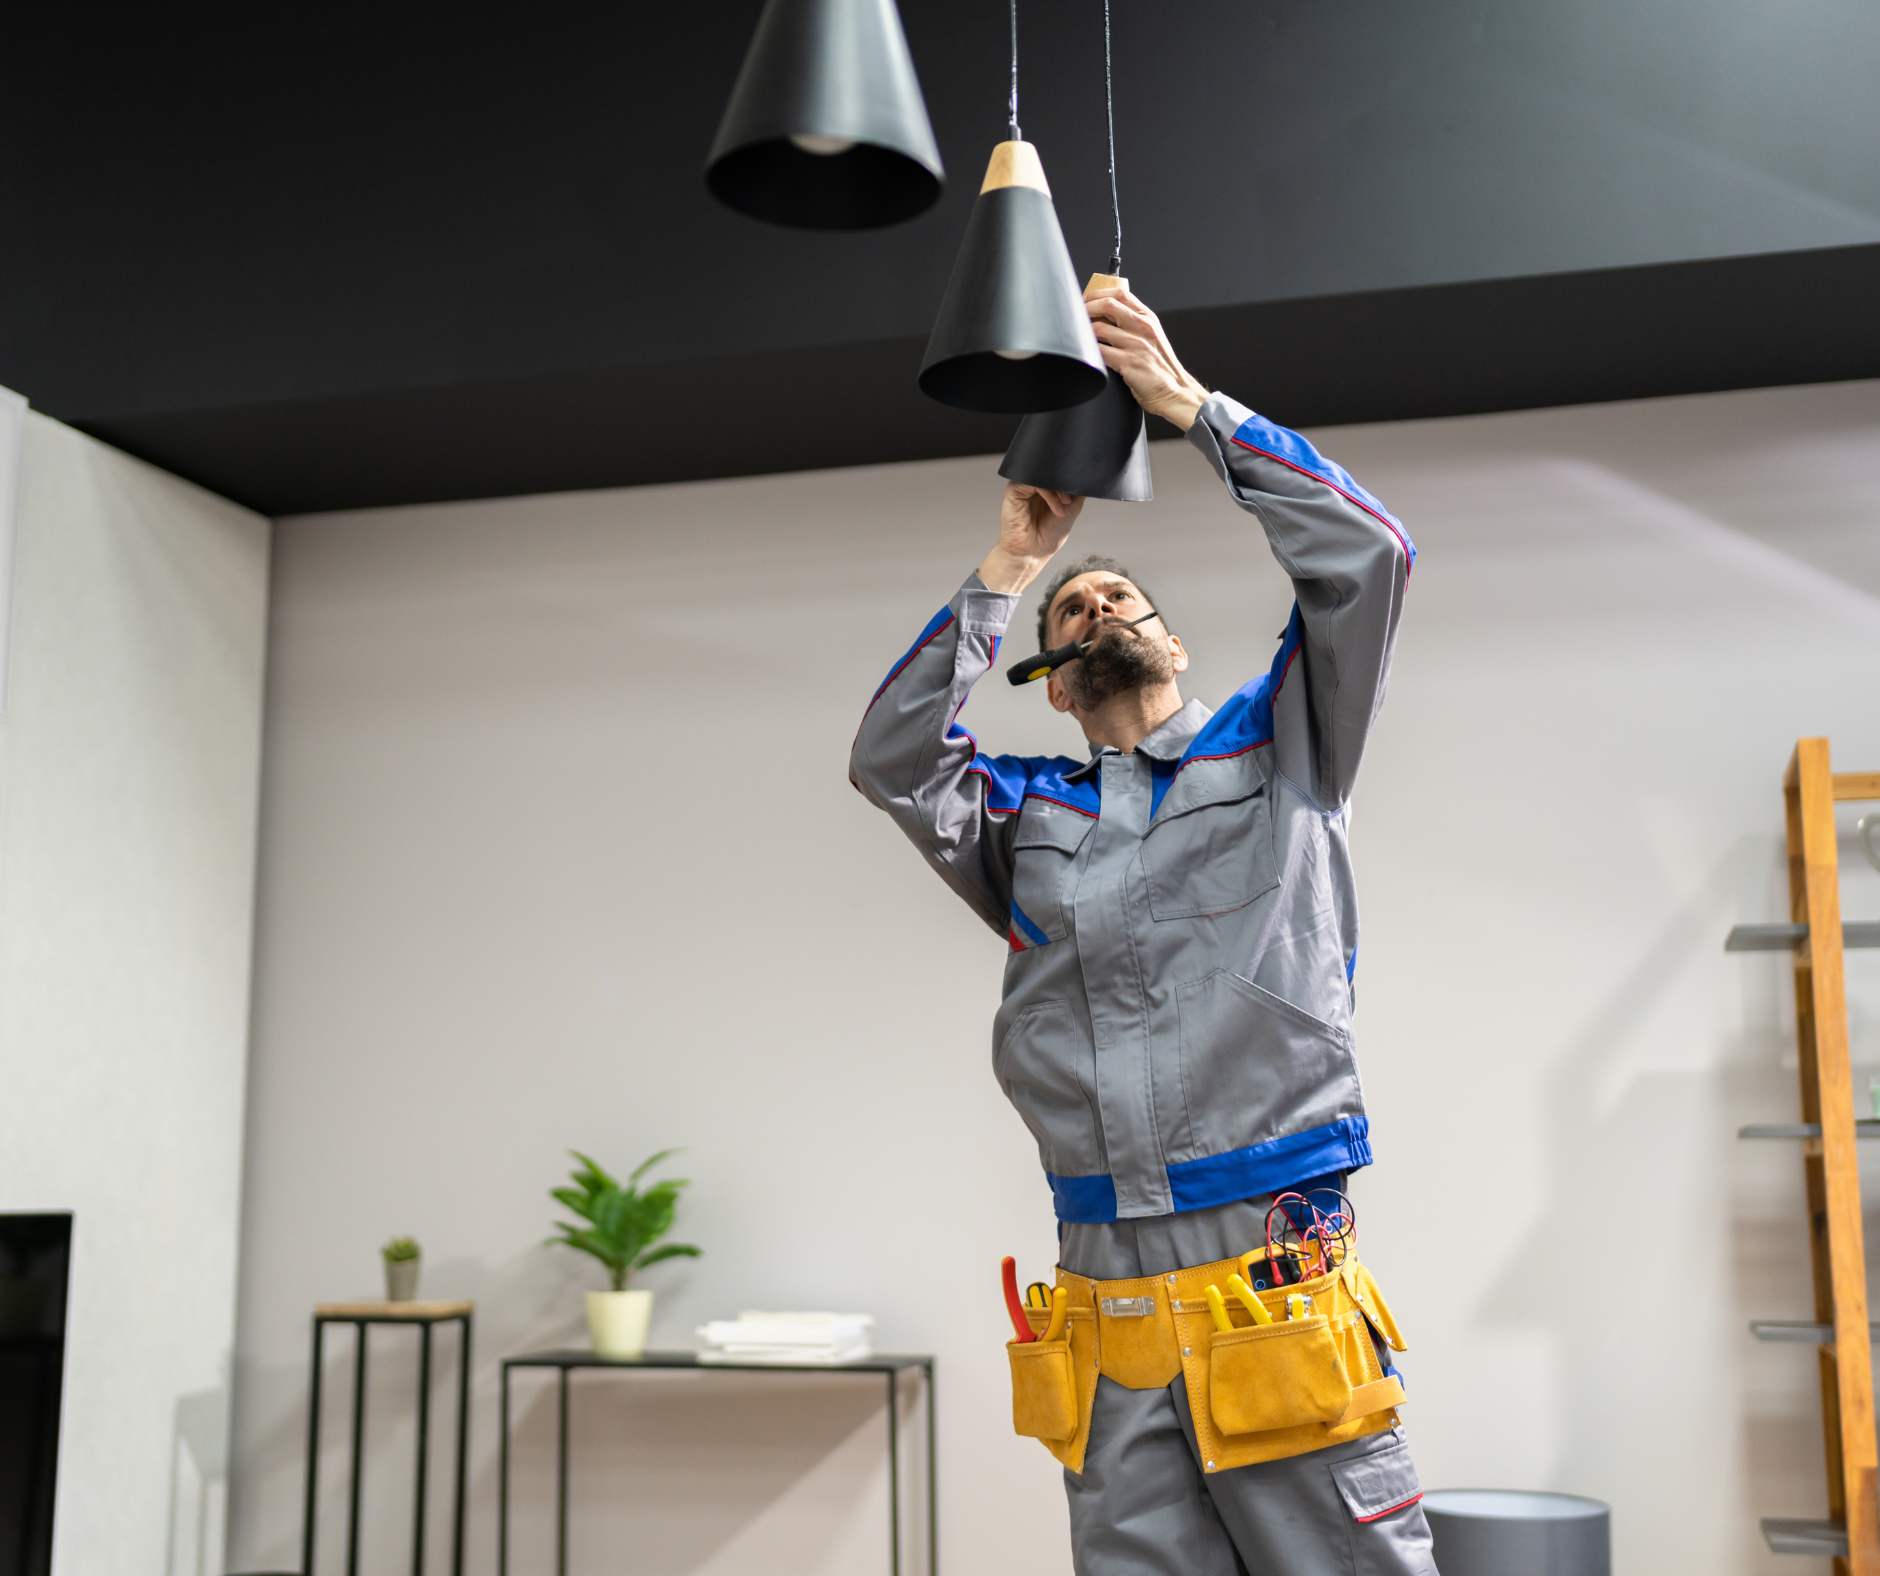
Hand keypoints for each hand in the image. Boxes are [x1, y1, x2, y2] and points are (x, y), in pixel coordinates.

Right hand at [979, 483, 1083, 594]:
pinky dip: (1048, 493)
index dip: (1070, 480)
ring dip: (1058, 489)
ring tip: (1065, 505)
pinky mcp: (1013, 491)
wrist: (1032, 554)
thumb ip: (1076, 493)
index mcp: (1046, 490)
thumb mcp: (1071, 511)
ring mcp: (1023, 488)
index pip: (1058, 474)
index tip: (1079, 493)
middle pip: (1051, 472)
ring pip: (1043, 475)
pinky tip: (1056, 508)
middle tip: (1071, 500)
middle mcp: (1033, 487)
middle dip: (1064, 484)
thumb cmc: (1048, 536)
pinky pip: (1032, 482)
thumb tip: (1085, 478)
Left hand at [1087, 288, 1209, 429]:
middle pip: (1108, 305)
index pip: (1120, 294)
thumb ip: (1134, 324)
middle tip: (1076, 316)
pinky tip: (1087, 353)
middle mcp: (1143, 328)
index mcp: (1148, 318)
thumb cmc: (1160, 368)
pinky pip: (1100, 352)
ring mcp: (1136, 344)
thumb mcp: (1152, 337)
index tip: (1085, 301)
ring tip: (1079, 336)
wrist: (1175, 392)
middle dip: (1086, 308)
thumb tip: (1106, 315)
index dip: (1098, 294)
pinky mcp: (1129, 363)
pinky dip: (1090, 351)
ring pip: (1099, 328)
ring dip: (1084, 331)